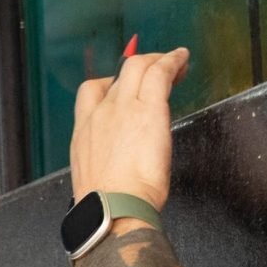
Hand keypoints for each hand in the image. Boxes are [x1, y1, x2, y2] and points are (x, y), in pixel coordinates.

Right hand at [68, 44, 190, 212]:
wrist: (113, 208)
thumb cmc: (108, 204)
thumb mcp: (95, 177)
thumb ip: (106, 160)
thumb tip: (119, 164)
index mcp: (84, 131)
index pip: (92, 91)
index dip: (110, 81)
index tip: (124, 84)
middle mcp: (100, 113)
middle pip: (119, 74)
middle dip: (140, 65)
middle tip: (158, 68)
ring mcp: (123, 108)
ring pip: (139, 67)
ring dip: (159, 60)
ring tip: (176, 61)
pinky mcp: (149, 109)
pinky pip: (160, 73)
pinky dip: (172, 61)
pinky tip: (182, 58)